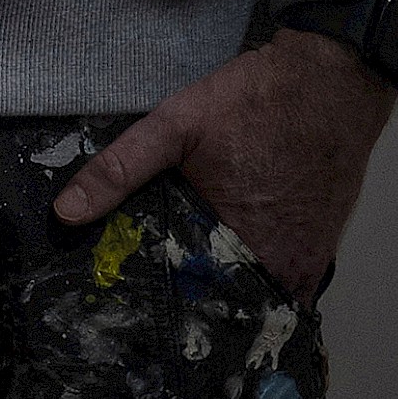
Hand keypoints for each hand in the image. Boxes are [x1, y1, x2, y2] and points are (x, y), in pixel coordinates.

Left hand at [52, 30, 393, 298]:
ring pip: (254, 305)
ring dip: (226, 304)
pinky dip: (260, 291)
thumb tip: (66, 213)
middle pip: (223, 310)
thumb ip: (120, 170)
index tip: (133, 318)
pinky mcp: (322, 255)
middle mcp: (274, 267)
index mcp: (233, 243)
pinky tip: (233, 277)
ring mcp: (304, 265)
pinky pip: (286, 291)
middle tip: (155, 314)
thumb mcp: (177, 125)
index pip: (187, 307)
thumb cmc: (255, 101)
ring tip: (190, 300)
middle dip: (192, 313)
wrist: (331, 80)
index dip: (160, 314)